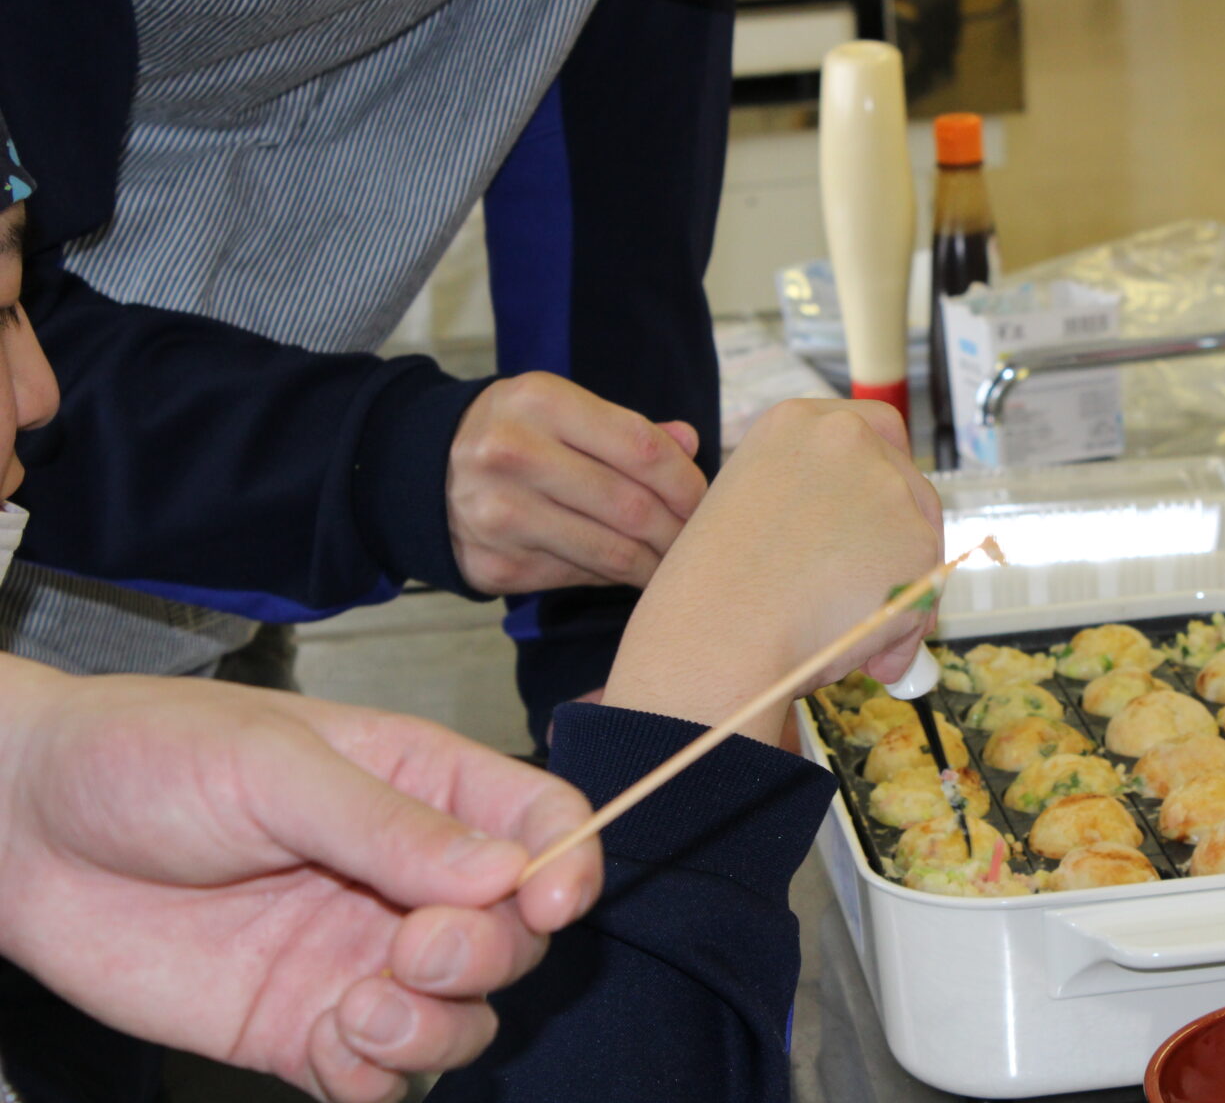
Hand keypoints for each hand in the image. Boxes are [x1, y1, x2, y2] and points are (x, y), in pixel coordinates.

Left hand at [0, 659, 601, 1102]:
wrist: (21, 826)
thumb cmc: (148, 755)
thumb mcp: (274, 766)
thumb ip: (388, 824)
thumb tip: (505, 871)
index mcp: (424, 785)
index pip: (542, 822)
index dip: (568, 863)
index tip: (547, 899)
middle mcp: (408, 878)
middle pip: (514, 935)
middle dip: (486, 954)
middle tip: (414, 950)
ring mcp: (358, 958)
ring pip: (463, 1018)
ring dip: (441, 1028)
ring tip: (366, 1011)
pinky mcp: (301, 1029)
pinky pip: (381, 1079)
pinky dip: (381, 1079)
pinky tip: (332, 1046)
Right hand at [447, 372, 707, 593]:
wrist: (419, 470)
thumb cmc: (515, 434)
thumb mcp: (561, 409)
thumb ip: (627, 429)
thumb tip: (690, 443)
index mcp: (540, 401)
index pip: (641, 447)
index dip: (686, 482)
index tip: (706, 501)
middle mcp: (513, 454)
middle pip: (630, 505)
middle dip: (678, 530)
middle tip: (701, 541)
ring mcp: (499, 514)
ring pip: (609, 551)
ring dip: (655, 564)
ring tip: (675, 562)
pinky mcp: (495, 564)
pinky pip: (579, 577)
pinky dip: (614, 578)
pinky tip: (629, 571)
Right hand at [598, 399, 941, 744]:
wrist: (719, 637)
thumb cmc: (714, 593)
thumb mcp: (752, 512)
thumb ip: (812, 505)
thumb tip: (862, 542)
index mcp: (794, 422)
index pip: (870, 428)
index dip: (881, 475)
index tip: (876, 515)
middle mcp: (846, 438)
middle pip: (908, 482)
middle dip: (897, 541)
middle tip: (869, 592)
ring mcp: (887, 485)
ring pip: (919, 540)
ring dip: (897, 589)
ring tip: (847, 635)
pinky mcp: (918, 539)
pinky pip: (926, 589)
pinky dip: (902, 627)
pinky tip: (862, 650)